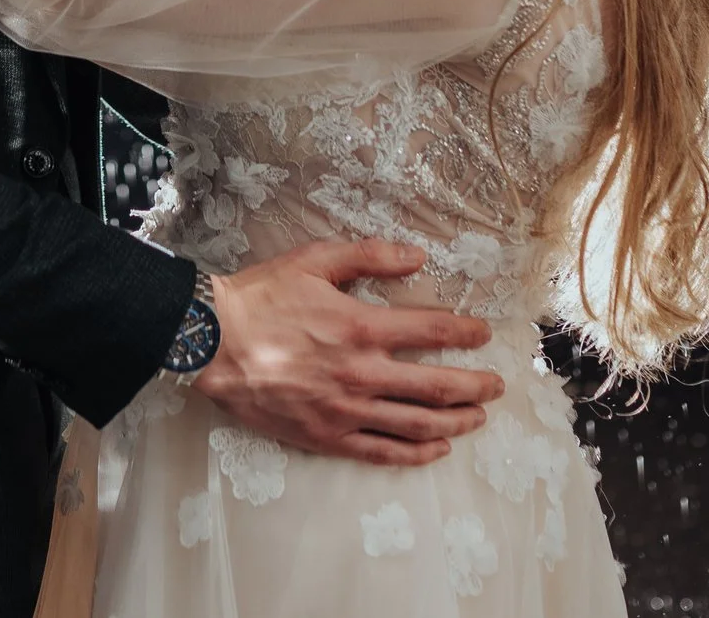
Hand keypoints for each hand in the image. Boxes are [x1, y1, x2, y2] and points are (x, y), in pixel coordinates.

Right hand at [191, 238, 504, 466]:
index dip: (467, 333)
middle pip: (438, 385)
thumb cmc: (262, 299)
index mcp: (364, 326)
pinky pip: (382, 451)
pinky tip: (436, 449)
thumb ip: (369, 256)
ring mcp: (348, 409)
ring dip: (457, 421)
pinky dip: (415, 453)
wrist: (212, 343)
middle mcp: (364, 372)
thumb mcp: (314, 261)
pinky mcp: (328, 436)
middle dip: (476, 386)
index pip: (434, 331)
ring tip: (477, 418)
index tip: (484, 333)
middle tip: (496, 385)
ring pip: (418, 422)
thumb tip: (417, 256)